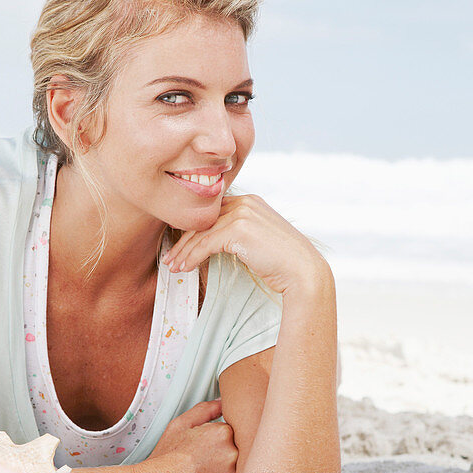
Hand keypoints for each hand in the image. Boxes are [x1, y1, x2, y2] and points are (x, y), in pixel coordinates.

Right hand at [145, 398, 237, 472]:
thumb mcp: (179, 425)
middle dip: (227, 455)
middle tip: (209, 463)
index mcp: (222, 433)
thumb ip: (205, 410)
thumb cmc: (165, 459)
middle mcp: (232, 453)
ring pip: (241, 469)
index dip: (221, 440)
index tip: (208, 449)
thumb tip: (222, 402)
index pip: (234, 431)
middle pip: (241, 449)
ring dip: (229, 472)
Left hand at [161, 192, 330, 296]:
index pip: (212, 213)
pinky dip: (191, 257)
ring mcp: (242, 213)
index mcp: (250, 201)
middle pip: (203, 220)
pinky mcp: (238, 229)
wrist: (302, 271)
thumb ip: (240, 234)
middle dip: (183, 241)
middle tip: (169, 259)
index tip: (180, 248)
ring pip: (201, 233)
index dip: (193, 231)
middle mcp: (245, 202)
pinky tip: (184, 268)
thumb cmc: (282, 262)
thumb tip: (216, 243)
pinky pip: (205, 243)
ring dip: (183, 252)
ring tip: (172, 267)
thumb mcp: (259, 240)